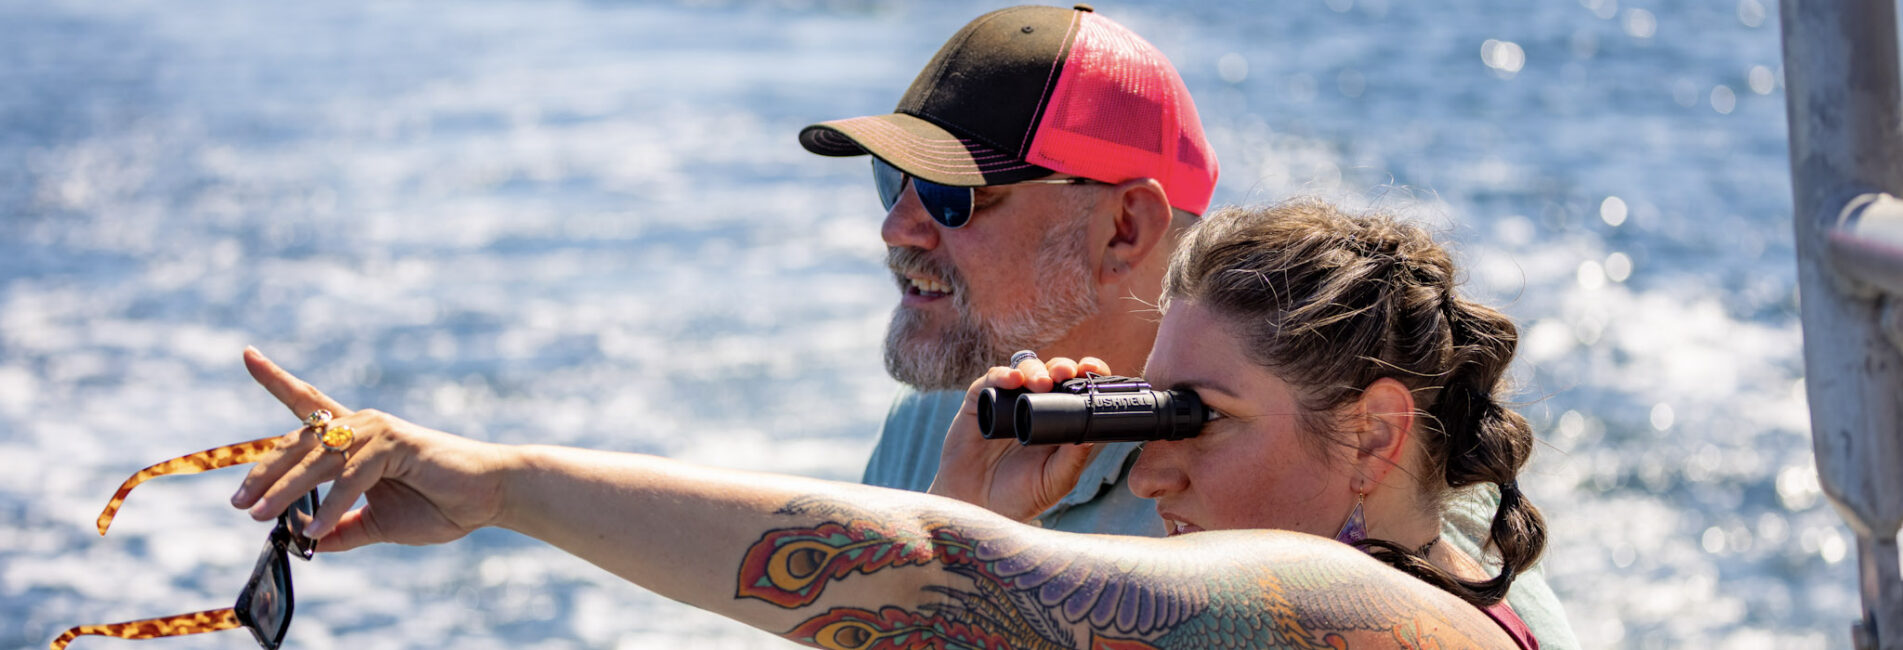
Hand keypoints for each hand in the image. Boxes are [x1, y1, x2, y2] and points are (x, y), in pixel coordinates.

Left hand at [229, 347, 509, 550]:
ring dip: (285, 490)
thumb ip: (342, 528)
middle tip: (239, 502)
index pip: (310, 404)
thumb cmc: (440, 505)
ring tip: (261, 517)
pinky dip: (330, 506)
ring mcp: (378, 431)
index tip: (247, 354)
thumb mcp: (377, 524)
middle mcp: (363, 426)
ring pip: (318, 460)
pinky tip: (314, 529)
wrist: (488, 498)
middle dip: (265, 471)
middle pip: (300, 441)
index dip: (276, 379)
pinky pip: (350, 477)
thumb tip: (304, 542)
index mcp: (357, 438)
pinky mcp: (395, 444)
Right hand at [928, 356, 1111, 521]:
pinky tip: (1012, 380)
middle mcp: (1034, 406)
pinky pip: (990, 380)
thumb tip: (1094, 433)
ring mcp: (1006, 402)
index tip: (1094, 370)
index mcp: (1059, 421)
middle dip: (1062, 367)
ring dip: (1036, 370)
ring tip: (1041, 383)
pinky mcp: (979, 403)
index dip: (1087, 374)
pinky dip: (1003, 375)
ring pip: (1025, 370)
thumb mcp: (1053, 482)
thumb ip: (1072, 460)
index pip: (1077, 388)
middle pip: (1053, 372)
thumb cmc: (1018, 498)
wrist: (975, 508)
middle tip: (1066, 373)